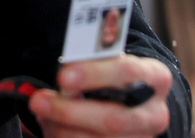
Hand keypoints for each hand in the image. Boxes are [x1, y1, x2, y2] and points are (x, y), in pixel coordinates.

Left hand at [29, 55, 172, 136]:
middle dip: (70, 112)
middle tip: (39, 101)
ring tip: (42, 113)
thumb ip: (89, 67)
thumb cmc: (115, 78)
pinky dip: (64, 137)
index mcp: (155, 78)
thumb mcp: (109, 64)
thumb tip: (63, 82)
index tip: (63, 76)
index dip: (94, 74)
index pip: (127, 72)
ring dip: (63, 129)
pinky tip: (52, 126)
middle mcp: (155, 113)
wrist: (134, 102)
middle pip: (113, 119)